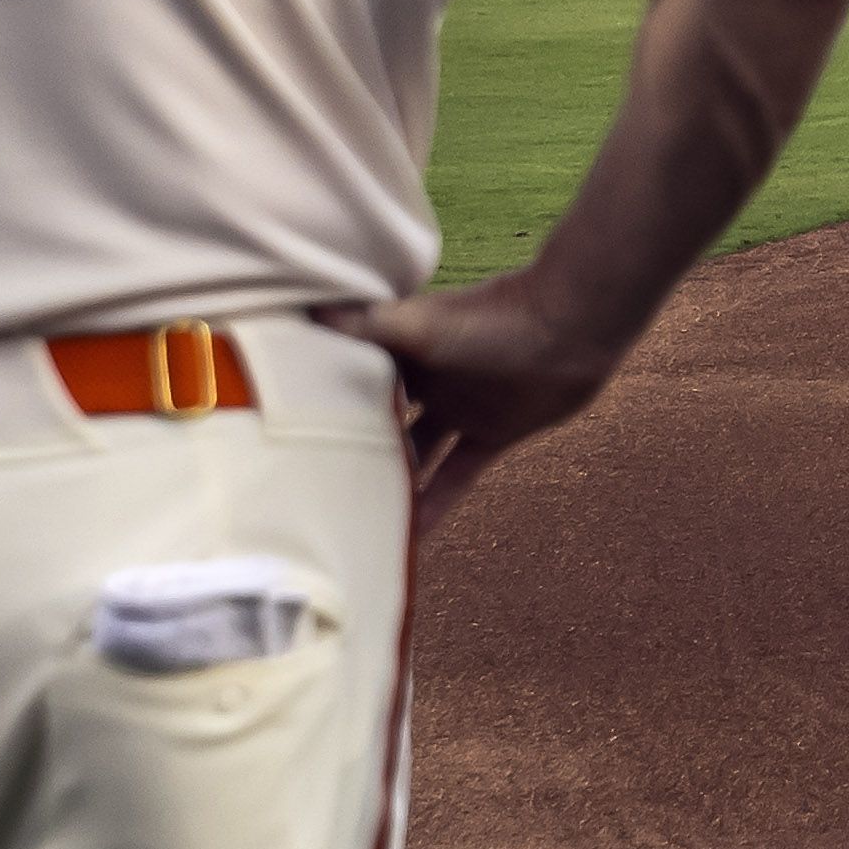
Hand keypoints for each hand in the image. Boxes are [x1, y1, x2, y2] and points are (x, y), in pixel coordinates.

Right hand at [317, 273, 638, 540]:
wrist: (574, 325)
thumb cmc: (494, 317)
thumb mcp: (419, 326)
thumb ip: (364, 325)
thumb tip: (301, 307)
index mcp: (400, 351)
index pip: (346, 382)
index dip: (315, 405)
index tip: (274, 436)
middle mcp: (425, 382)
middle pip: (376, 424)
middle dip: (347, 453)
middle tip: (300, 498)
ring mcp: (459, 410)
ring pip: (413, 457)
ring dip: (388, 486)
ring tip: (345, 526)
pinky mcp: (492, 434)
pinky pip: (455, 477)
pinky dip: (434, 507)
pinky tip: (408, 541)